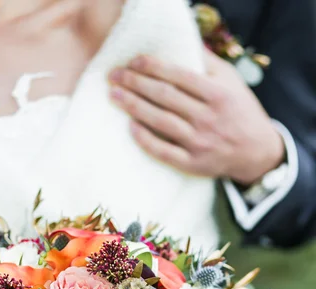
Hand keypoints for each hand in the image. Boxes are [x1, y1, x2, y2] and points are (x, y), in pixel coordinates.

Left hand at [109, 51, 284, 185]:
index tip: (133, 61)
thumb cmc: (239, 111)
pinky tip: (130, 127)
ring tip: (115, 96)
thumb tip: (184, 42)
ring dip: (135, 107)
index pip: (179, 76)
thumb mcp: (231, 82)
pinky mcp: (193, 163)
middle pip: (165, 97)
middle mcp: (209, 118)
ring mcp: (200, 142)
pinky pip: (164, 151)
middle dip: (136, 84)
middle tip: (114, 76)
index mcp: (218, 94)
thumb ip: (208, 63)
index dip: (153, 67)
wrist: (256, 152)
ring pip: (161, 122)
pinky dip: (146, 139)